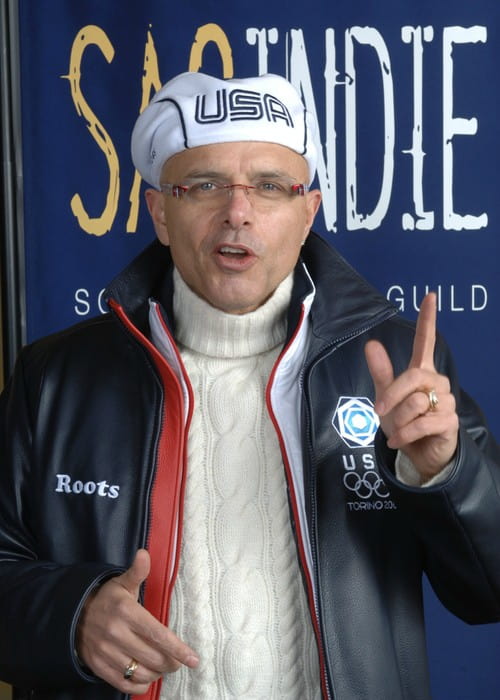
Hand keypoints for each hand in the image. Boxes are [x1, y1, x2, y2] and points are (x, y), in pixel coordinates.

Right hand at [76, 549, 198, 693]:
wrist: (74, 615)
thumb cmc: (107, 599)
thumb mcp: (122, 583)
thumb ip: (137, 572)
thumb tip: (144, 554)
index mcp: (126, 612)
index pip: (158, 634)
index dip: (178, 649)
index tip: (193, 659)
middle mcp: (116, 633)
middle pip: (153, 657)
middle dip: (171, 662)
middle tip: (178, 660)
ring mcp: (106, 652)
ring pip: (140, 672)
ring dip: (157, 674)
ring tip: (162, 667)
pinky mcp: (99, 666)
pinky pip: (124, 684)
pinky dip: (140, 685)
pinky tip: (147, 677)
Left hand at [365, 293, 458, 482]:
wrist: (417, 453)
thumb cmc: (403, 421)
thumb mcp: (386, 397)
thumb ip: (381, 372)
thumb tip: (371, 343)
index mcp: (421, 371)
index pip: (426, 341)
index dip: (427, 319)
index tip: (430, 296)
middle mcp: (437, 382)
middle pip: (412, 377)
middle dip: (391, 396)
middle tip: (379, 411)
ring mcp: (446, 401)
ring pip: (415, 402)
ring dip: (398, 420)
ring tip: (398, 430)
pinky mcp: (450, 421)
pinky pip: (422, 423)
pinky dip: (405, 434)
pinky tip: (399, 441)